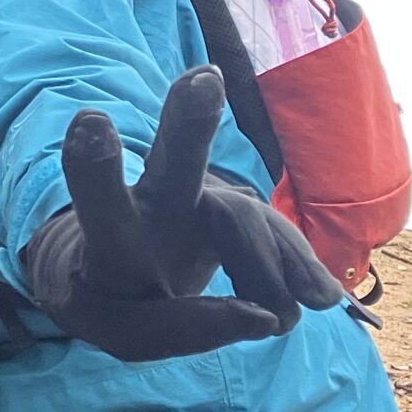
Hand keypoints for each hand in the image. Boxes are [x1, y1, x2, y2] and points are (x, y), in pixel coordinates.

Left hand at [26, 65, 344, 362]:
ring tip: (286, 317)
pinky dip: (296, 268)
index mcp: (108, 230)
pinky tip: (321, 297)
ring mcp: (204, 201)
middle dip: (189, 123)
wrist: (124, 271)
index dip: (94, 165)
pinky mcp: (242, 214)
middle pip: (176, 161)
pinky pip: (277, 238)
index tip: (91, 119)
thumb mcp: (124, 329)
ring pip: (242, 218)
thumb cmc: (117, 296)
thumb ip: (180, 329)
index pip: (100, 200)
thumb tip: (267, 318)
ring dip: (266, 268)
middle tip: (202, 82)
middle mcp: (156, 201)